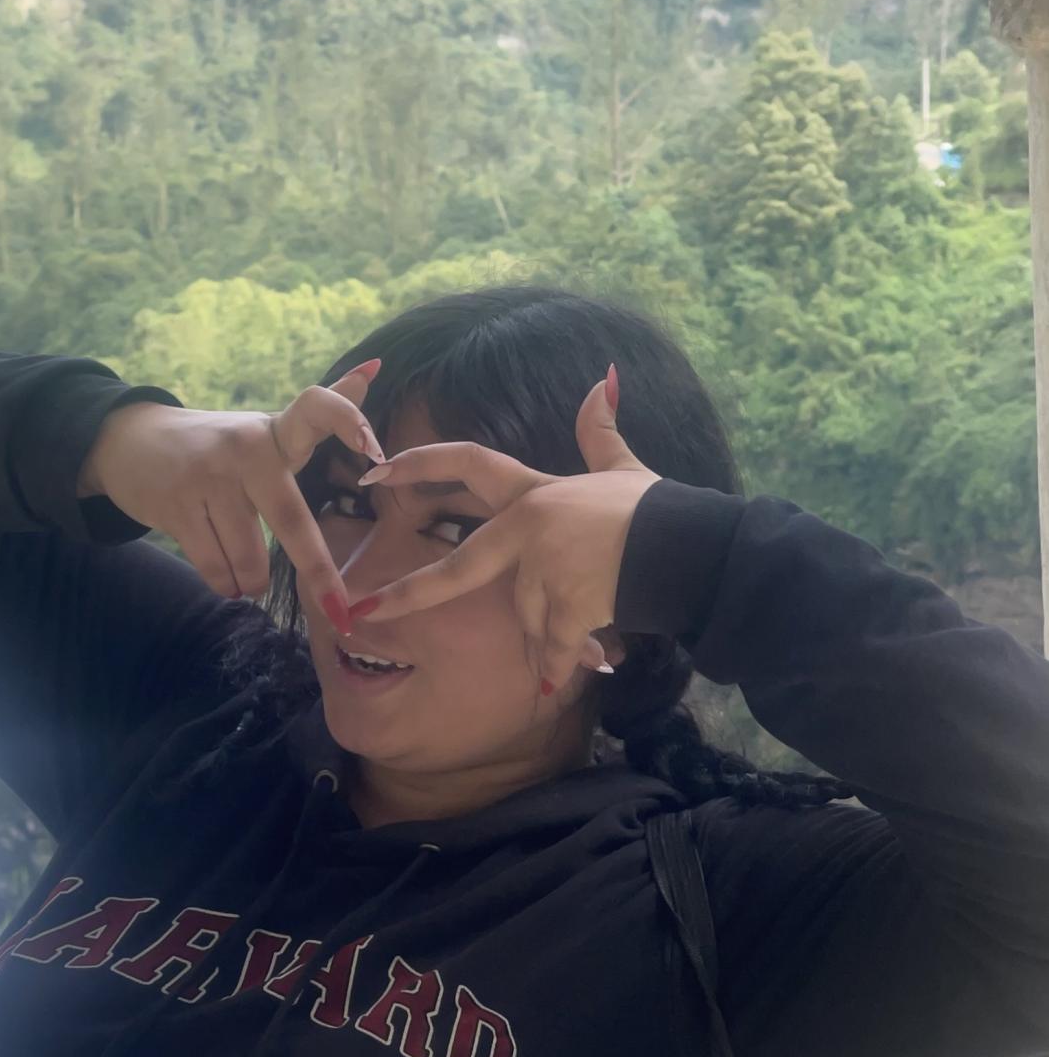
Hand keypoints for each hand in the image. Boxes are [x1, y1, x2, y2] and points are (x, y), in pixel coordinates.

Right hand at [79, 361, 389, 630]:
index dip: (347, 421)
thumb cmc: (216, 444)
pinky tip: (228, 581)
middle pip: (291, 520)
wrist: (130, 443)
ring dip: (252, 583)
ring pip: (248, 558)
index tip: (377, 453)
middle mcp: (245, 449)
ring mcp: (208, 479)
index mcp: (274, 431)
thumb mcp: (266, 428)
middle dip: (319, 572)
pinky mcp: (177, 508)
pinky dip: (226, 585)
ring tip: (250, 581)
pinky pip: (215, 568)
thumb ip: (322, 408)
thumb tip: (375, 368)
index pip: (316, 408)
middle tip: (339, 612)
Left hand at [344, 366, 661, 693]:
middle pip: (459, 567)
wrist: (692, 551)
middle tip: (363, 614)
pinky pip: (551, 646)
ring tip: (586, 633)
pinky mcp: (567, 606)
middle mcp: (529, 528)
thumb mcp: (623, 470)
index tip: (375, 473)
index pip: (469, 465)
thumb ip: (600, 435)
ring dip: (546, 633)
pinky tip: (573, 673)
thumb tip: (600, 383)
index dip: (420, 465)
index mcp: (534, 493)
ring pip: (524, 614)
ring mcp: (545, 569)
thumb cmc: (658, 512)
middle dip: (408, 595)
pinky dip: (557, 663)